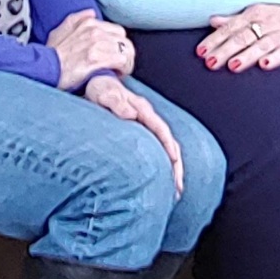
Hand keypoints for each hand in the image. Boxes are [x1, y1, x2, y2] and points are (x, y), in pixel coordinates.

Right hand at [48, 8, 134, 89]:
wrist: (44, 68)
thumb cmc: (51, 54)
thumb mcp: (59, 32)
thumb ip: (76, 19)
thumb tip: (91, 12)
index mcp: (88, 23)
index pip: (117, 31)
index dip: (117, 45)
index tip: (113, 56)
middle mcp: (95, 30)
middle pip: (125, 41)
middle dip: (124, 54)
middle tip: (118, 66)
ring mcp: (97, 43)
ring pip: (127, 51)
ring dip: (125, 63)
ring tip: (118, 72)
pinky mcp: (98, 58)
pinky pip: (123, 61)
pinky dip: (122, 69)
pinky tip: (116, 75)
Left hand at [85, 73, 183, 194]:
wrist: (100, 87)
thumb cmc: (101, 91)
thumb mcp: (105, 93)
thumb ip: (116, 102)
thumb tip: (131, 114)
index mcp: (142, 109)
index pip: (160, 128)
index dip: (168, 144)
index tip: (173, 160)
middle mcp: (149, 118)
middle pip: (169, 142)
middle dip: (176, 165)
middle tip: (178, 187)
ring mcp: (148, 126)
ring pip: (167, 149)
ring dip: (173, 169)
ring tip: (176, 191)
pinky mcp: (144, 133)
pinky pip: (158, 151)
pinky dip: (164, 166)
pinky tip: (164, 182)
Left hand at [197, 2, 279, 72]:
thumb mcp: (257, 11)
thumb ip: (234, 19)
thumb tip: (212, 21)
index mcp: (255, 14)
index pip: (230, 28)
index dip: (214, 40)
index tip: (200, 51)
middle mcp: (267, 24)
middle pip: (243, 38)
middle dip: (225, 50)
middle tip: (210, 62)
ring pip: (261, 46)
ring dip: (247, 56)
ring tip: (233, 66)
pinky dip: (274, 59)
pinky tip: (264, 66)